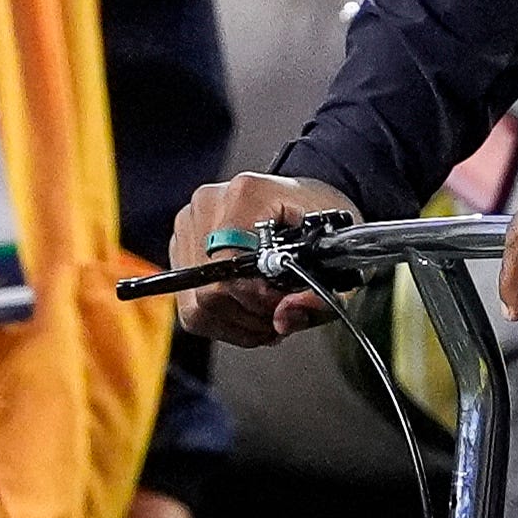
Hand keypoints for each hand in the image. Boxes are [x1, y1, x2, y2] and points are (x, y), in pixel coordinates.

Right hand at [163, 171, 358, 346]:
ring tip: (268, 314)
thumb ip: (317, 294)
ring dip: (237, 322)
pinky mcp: (181, 248)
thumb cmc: (320, 221)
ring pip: (196, 305)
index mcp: (246, 195)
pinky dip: (222, 321)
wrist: (307, 203)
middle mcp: (208, 205)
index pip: (231, 267)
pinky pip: (189, 307)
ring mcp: (189, 226)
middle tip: (281, 313)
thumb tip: (285, 318)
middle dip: (251, 314)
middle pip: (210, 292)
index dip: (259, 299)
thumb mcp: (337, 257)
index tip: (285, 303)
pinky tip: (249, 311)